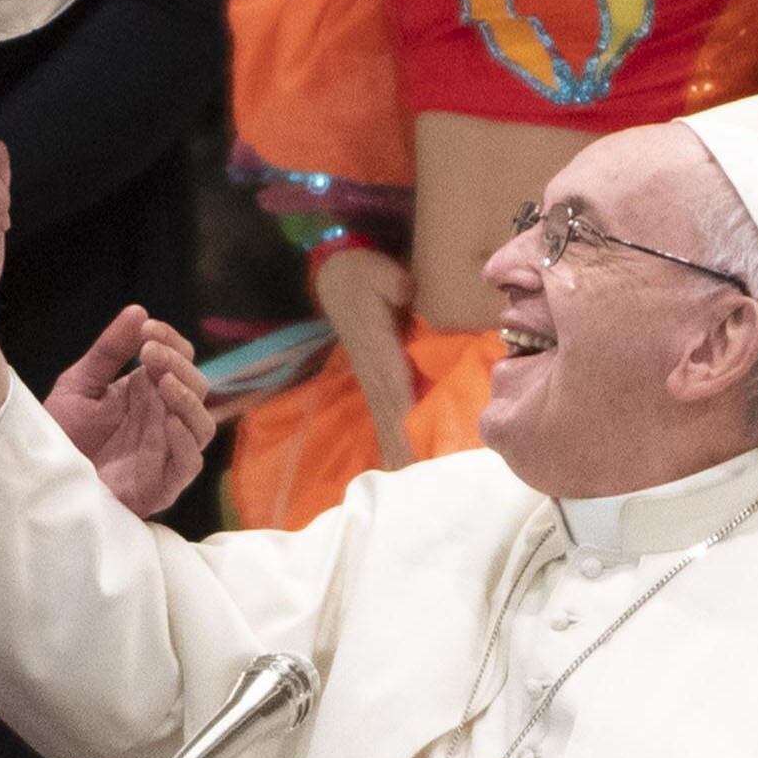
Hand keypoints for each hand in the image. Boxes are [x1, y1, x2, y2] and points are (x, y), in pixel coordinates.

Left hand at [43, 305, 219, 517]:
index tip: (147, 328)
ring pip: (202, 424)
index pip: (179, 360)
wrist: (41, 483)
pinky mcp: (163, 484)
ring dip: (188, 399)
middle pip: (197, 386)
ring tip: (164, 382)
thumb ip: (109, 351)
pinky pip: (190, 462)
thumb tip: (138, 309)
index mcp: (148, 392)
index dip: (171, 341)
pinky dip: (185, 440)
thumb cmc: (61, 437)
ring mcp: (166, 451)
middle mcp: (164, 418)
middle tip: (149, 353)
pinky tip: (167, 422)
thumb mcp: (79, 385)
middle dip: (178, 364)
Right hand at [313, 246, 416, 469]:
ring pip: (387, 421)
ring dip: (398, 452)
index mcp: (380, 350)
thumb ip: (392, 281)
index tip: (419, 455)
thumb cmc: (362, 273)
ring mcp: (371, 377)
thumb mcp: (378, 270)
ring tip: (413, 487)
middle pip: (392, 419)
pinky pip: (385, 414)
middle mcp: (374, 371)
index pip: (397, 393)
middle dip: (405, 453)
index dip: (408, 424)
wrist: (334, 275)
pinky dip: (393, 439)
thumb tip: (404, 289)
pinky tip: (401, 461)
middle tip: (423, 488)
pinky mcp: (373, 377)